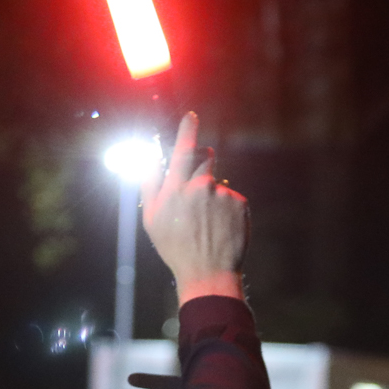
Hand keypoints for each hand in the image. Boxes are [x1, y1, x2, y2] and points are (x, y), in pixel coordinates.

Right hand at [141, 112, 247, 303]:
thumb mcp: (151, 219)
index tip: (191, 116)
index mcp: (176, 189)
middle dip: (203, 160)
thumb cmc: (175, 248)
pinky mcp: (239, 203)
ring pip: (218, 183)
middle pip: (205, 159)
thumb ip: (149, 185)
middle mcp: (200, 186)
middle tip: (199, 185)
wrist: (208, 272)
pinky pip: (232, 197)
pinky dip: (227, 208)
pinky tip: (221, 227)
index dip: (187, 130)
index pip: (182, 150)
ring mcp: (222, 194)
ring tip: (208, 222)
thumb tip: (148, 158)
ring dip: (213, 195)